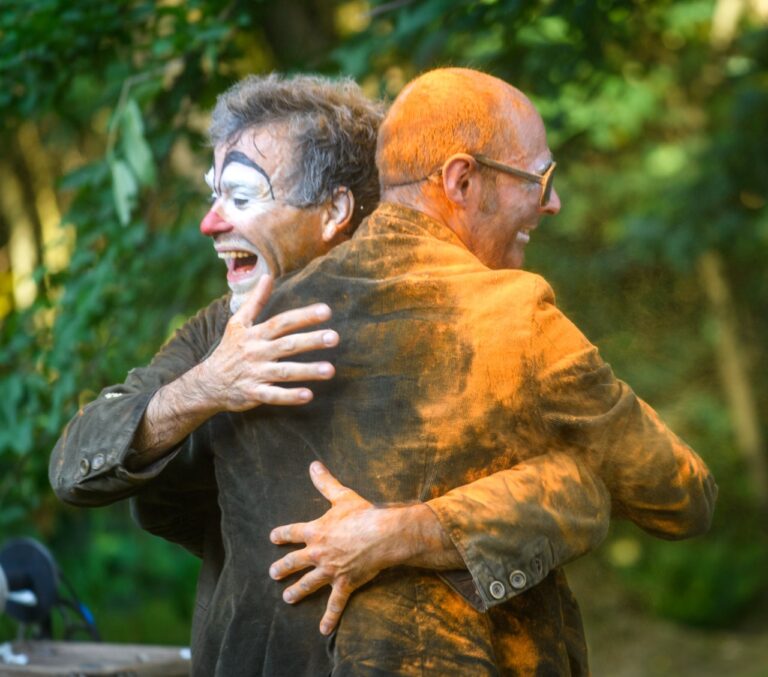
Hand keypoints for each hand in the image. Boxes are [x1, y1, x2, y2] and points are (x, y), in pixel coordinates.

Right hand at [196, 274, 338, 411]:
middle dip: (311, 341)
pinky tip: (308, 395)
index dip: (304, 316)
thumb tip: (267, 276)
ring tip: (331, 370)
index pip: (282, 322)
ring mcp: (255, 373)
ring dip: (307, 371)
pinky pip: (273, 396)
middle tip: (335, 337)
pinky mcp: (253, 393)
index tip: (327, 311)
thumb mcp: (238, 323)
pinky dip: (289, 397)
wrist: (208, 383)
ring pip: (284, 372)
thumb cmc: (229, 349)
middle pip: (287, 345)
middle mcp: (257, 352)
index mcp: (256, 334)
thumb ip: (255, 301)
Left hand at [269, 462, 406, 635]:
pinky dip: (329, 617)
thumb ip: (325, 482)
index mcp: (316, 531)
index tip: (273, 538)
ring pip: (308, 583)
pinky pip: (335, 604)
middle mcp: (318, 552)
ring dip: (296, 591)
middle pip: (295, 561)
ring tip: (287, 598)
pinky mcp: (344, 583)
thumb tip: (313, 465)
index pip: (293, 532)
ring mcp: (330, 570)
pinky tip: (323, 630)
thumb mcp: (342, 496)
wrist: (381, 534)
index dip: (281, 534)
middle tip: (273, 574)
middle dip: (282, 567)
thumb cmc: (362, 514)